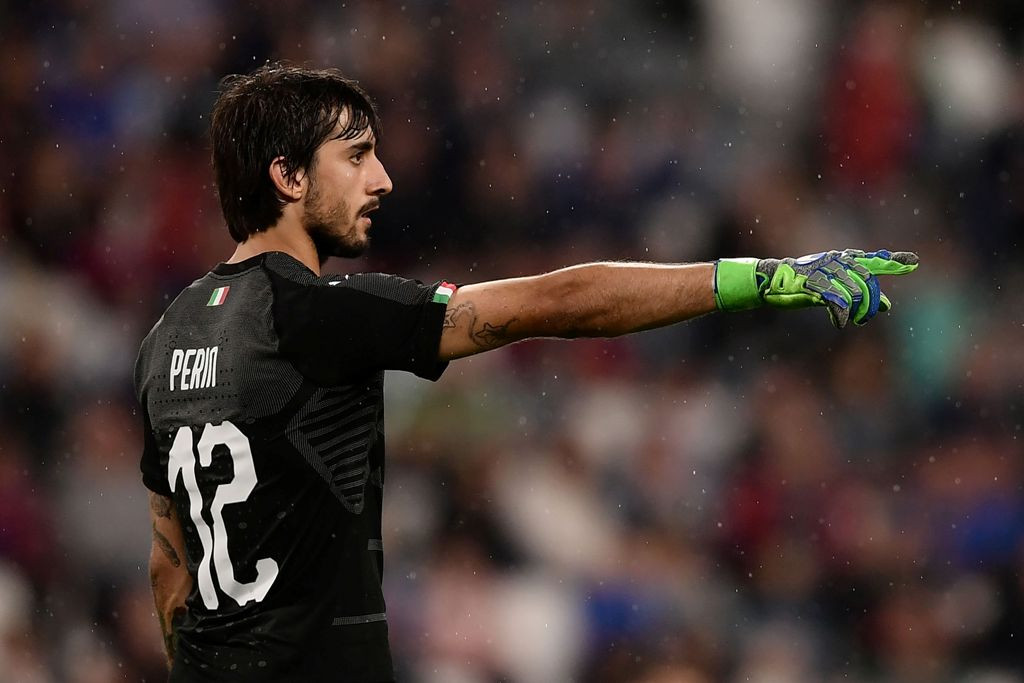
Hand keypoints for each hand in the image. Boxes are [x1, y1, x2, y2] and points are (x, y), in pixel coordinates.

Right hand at [715, 249, 918, 327]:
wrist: (768, 282)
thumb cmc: (799, 286)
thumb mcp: (832, 290)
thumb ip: (858, 295)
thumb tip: (887, 306)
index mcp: (841, 261)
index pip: (872, 261)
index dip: (893, 262)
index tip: (915, 262)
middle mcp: (835, 263)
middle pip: (866, 281)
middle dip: (872, 300)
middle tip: (875, 312)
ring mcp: (824, 272)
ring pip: (854, 292)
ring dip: (858, 310)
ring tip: (855, 320)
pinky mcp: (813, 284)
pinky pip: (836, 301)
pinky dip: (841, 315)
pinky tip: (840, 324)